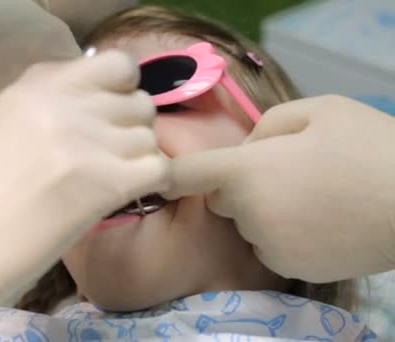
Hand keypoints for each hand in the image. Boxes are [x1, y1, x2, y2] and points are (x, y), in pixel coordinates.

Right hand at [0, 50, 167, 340]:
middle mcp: (67, 105)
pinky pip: (159, 168)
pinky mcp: (106, 182)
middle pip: (139, 102)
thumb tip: (90, 79)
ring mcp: (89, 142)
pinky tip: (127, 195)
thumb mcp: (1, 119)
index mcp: (39, 85)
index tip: (110, 114)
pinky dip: (151, 184)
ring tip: (109, 181)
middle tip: (110, 157)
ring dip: (137, 160)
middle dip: (130, 130)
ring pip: (150, 137)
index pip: (118, 65)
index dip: (122, 90)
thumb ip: (46, 93)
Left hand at [163, 95, 394, 282]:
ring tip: (313, 197)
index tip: (154, 176)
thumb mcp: (317, 111)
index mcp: (246, 171)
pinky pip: (270, 245)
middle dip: (239, 186)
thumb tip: (245, 149)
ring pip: (248, 224)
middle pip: (222, 200)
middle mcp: (247, 214)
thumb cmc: (368, 146)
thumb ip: (267, 125)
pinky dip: (283, 235)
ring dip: (263, 212)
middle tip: (285, 172)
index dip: (166, 174)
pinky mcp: (289, 268)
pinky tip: (320, 222)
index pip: (184, 176)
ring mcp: (267, 245)